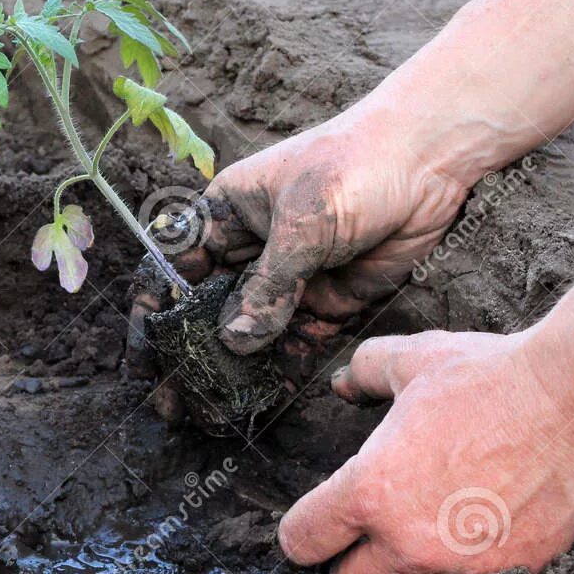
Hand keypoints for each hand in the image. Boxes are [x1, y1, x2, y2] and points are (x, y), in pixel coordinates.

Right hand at [127, 109, 471, 416]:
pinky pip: (299, 343)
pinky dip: (284, 371)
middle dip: (190, 357)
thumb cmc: (352, 166)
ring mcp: (291, 277)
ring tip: (213, 415)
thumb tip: (234, 341)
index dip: (153, 315)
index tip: (141, 362)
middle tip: (172, 405)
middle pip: (209, 312)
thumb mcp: (301, 225)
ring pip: (252, 334)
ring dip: (234, 372)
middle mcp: (251, 249)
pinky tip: (265, 402)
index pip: (174, 270)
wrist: (432, 158)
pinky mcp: (330, 299)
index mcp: (226, 215)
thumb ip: (268, 287)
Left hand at [278, 329, 573, 573]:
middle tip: (359, 535)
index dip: (300, 531)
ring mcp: (462, 565)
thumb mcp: (412, 360)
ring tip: (421, 528)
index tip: (310, 524)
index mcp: (372, 492)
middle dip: (346, 561)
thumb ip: (365, 372)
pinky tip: (471, 532)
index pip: (304, 539)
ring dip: (405, 567)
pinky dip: (461, 567)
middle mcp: (410, 541)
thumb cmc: (492, 380)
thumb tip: (343, 384)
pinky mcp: (513, 573)